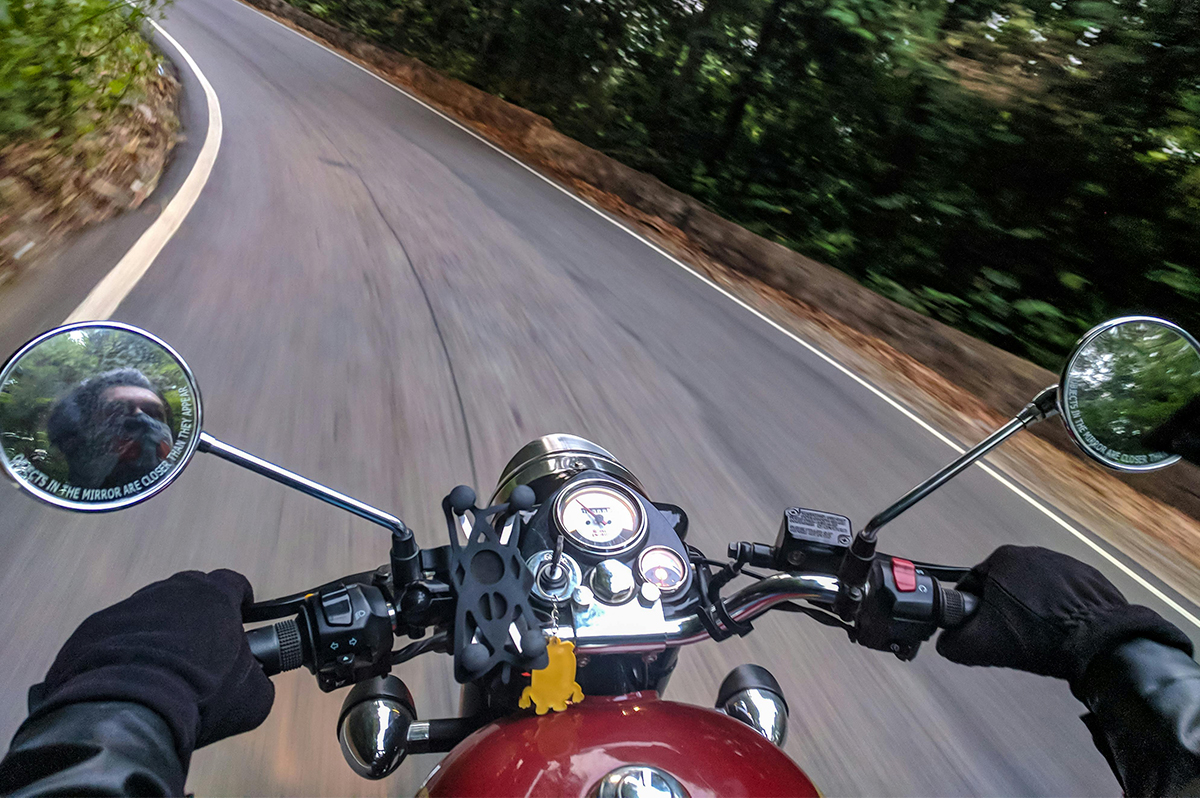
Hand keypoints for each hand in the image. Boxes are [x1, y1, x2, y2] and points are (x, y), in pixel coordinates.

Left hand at [30, 570, 273, 762]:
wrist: (128, 708)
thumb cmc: (200, 695)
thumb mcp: (252, 697)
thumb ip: (260, 679)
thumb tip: (257, 682)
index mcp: (215, 596)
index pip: (234, 582)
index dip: (240, 598)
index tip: (241, 613)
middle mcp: (173, 590)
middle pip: (190, 590)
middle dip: (199, 610)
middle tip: (202, 644)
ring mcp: (130, 605)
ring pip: (151, 610)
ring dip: (160, 630)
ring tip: (162, 666)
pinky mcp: (95, 627)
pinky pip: (117, 633)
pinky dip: (126, 648)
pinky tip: (130, 677)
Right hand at [936, 545, 1191, 686]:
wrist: (1100, 644)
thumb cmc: (1043, 637)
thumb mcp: (982, 645)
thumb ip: (952, 642)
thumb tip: (946, 643)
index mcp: (1003, 559)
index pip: (972, 585)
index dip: (971, 611)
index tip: (979, 628)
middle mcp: (1033, 553)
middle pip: (1003, 586)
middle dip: (1003, 610)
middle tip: (1009, 636)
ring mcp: (1064, 563)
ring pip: (1033, 590)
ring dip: (1031, 610)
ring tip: (1037, 636)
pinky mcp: (1089, 578)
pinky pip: (1063, 595)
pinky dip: (1058, 610)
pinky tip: (1060, 630)